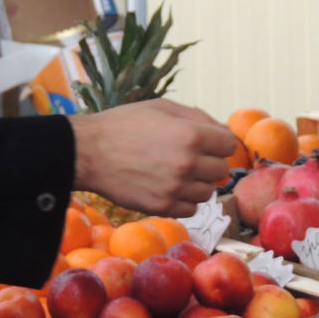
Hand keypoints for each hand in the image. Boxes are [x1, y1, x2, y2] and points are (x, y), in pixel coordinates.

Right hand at [68, 99, 236, 217]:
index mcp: (192, 135)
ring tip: (175, 172)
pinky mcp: (162, 207)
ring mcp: (175, 188)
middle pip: (221, 170)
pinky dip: (184, 200)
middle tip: (188, 156)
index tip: (207, 142)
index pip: (229, 145)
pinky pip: (191, 209)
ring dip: (197, 183)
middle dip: (209, 162)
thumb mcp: (162, 108)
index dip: (219, 142)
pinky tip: (168, 187)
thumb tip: (224, 133)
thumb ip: (198, 117)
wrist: (89, 152)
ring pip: (208, 192)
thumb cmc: (125, 124)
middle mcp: (188, 164)